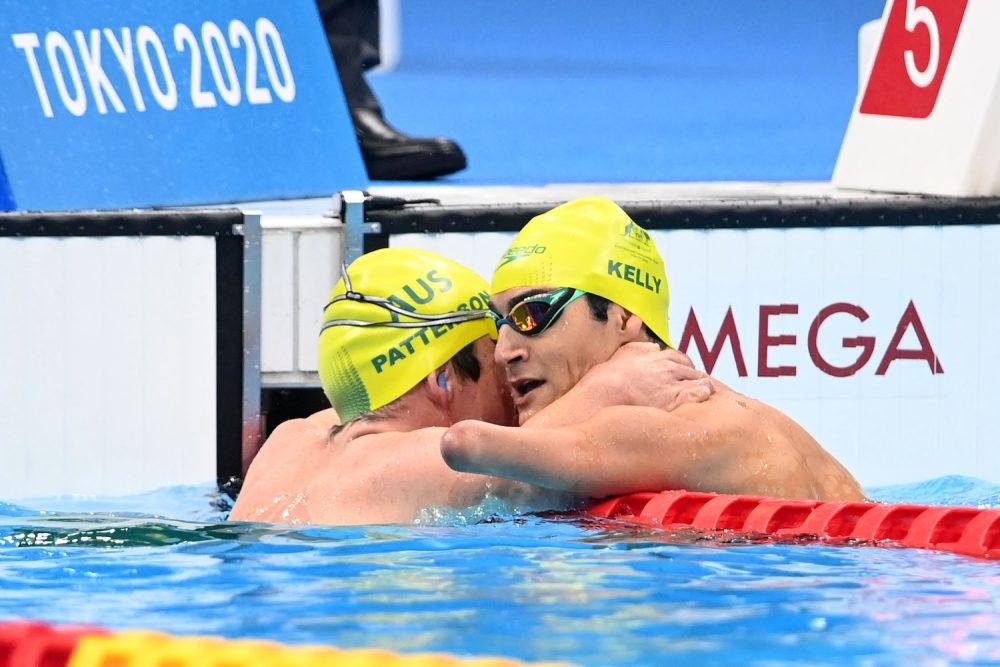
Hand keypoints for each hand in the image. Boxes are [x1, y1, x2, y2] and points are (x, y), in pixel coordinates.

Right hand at [582, 343, 713, 410]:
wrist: (604, 394)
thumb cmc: (609, 376)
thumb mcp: (624, 353)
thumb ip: (641, 348)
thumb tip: (653, 347)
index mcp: (658, 357)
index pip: (680, 358)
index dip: (683, 367)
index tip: (682, 374)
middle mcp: (669, 368)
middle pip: (692, 371)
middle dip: (693, 378)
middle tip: (690, 388)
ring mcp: (673, 384)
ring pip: (700, 382)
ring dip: (700, 387)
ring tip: (698, 397)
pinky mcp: (675, 401)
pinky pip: (699, 394)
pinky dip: (702, 396)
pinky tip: (698, 403)